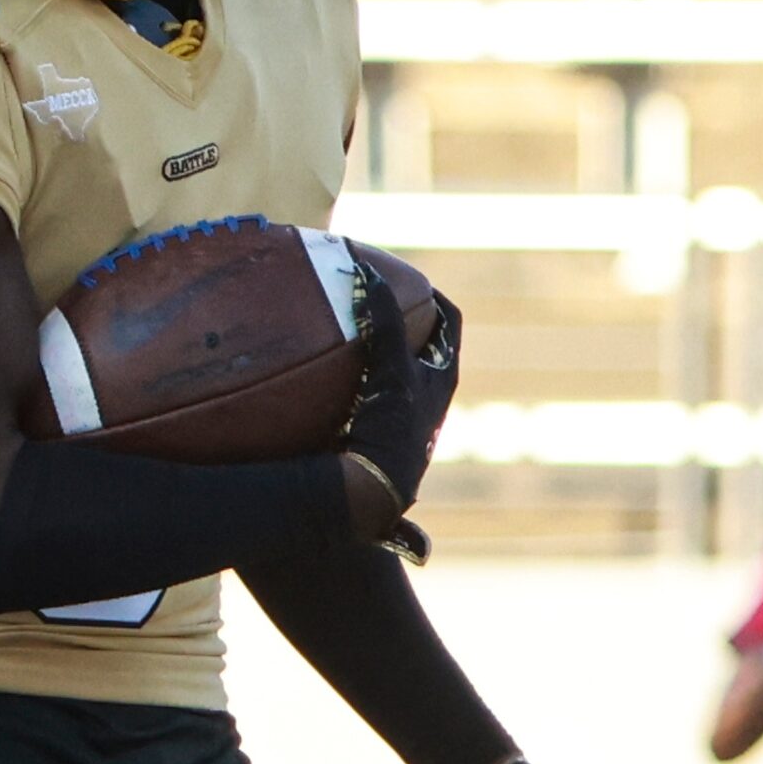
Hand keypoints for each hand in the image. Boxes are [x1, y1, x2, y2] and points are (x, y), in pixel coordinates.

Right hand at [339, 267, 460, 544]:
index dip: (432, 294)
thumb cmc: (394, 428)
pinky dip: (346, 375)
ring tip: (338, 327)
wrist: (376, 488)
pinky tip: (314, 371)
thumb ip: (386, 324)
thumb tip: (370, 275)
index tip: (406, 275)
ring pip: (391, 368)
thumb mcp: (393, 369)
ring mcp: (401, 414)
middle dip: (397, 318)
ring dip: (371, 347)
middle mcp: (428, 393)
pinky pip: (361, 390)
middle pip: (420, 341)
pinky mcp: (374, 430)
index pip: (448, 319)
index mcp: (443, 374)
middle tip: (366, 296)